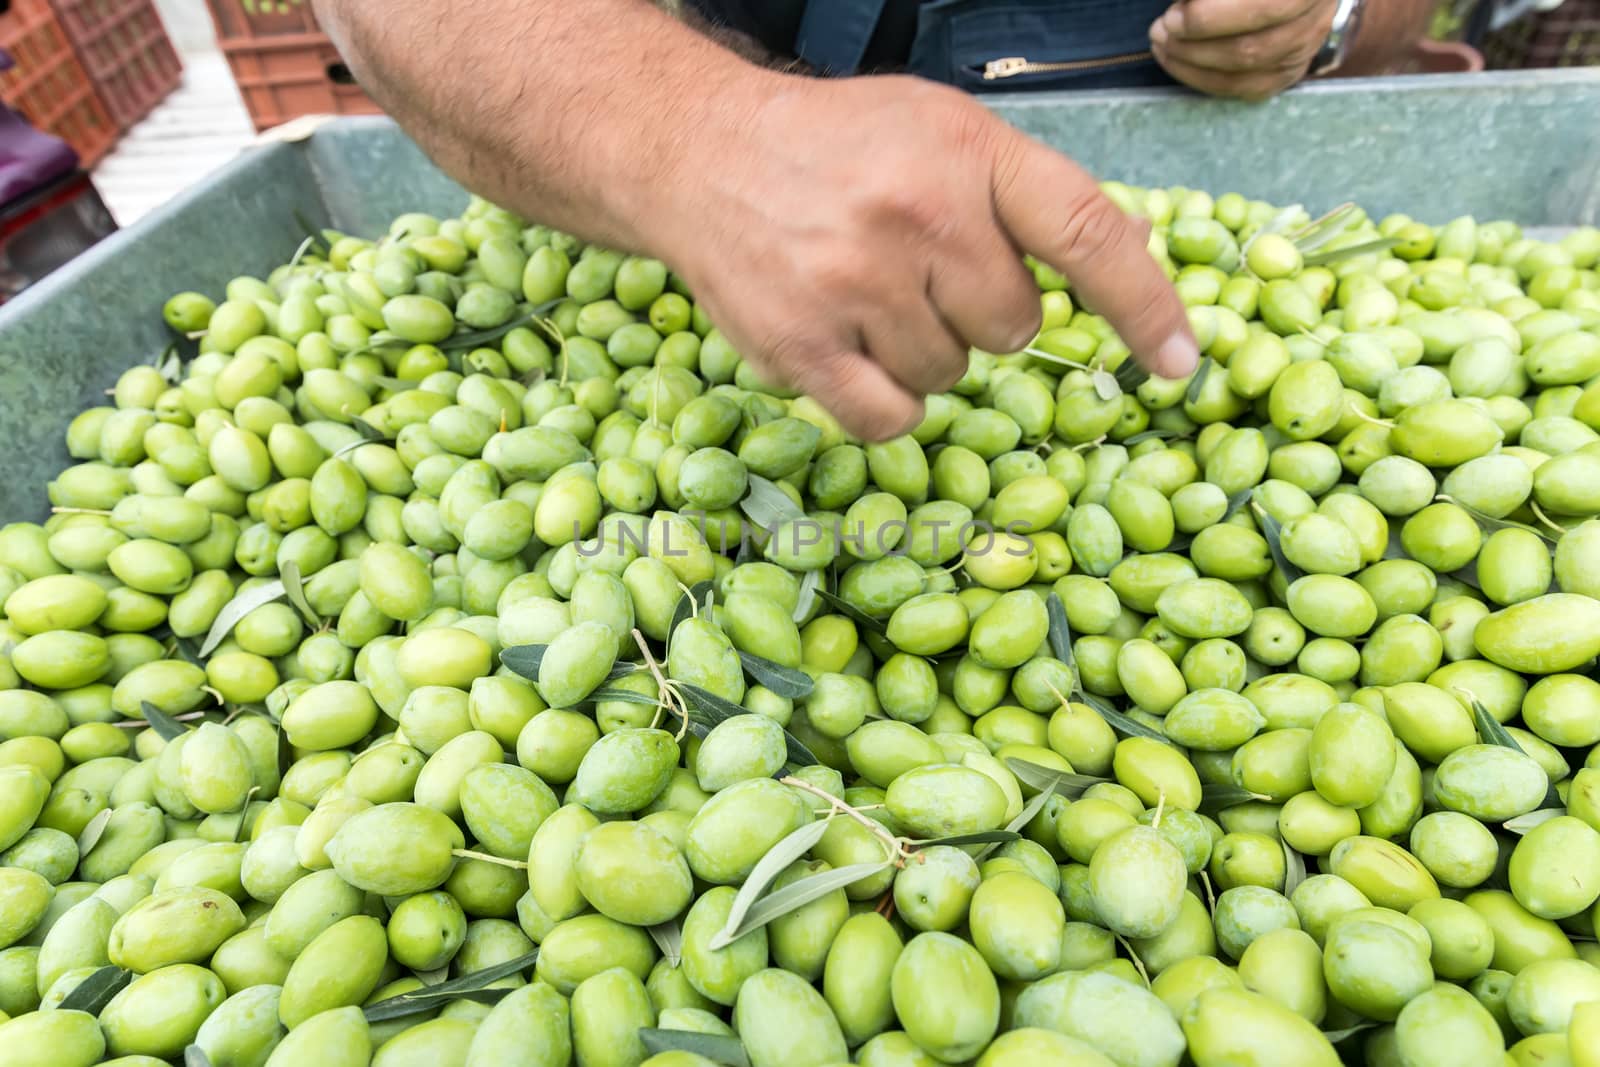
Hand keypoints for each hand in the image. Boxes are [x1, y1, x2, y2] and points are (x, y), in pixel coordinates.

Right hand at [651, 74, 1197, 439]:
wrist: (698, 153)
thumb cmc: (836, 146)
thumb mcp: (942, 131)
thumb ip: (1026, 193)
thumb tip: (1130, 260)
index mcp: (968, 151)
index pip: (1087, 232)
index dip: (1146, 305)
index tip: (1181, 362)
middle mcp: (917, 214)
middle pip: (1012, 327)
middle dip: (979, 312)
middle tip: (919, 269)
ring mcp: (856, 283)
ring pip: (949, 375)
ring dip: (923, 351)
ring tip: (867, 292)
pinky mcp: (801, 346)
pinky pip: (892, 418)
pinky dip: (886, 400)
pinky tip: (850, 347)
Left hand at [1150, 0, 1338, 100]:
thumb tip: (1180, 6)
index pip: (1261, 9)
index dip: (1207, 20)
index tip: (1172, 18)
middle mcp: (1318, 15)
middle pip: (1251, 48)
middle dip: (1193, 46)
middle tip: (1159, 32)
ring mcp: (1309, 45)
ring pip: (1249, 71)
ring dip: (1195, 66)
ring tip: (1164, 47)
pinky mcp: (1294, 67)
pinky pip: (1252, 88)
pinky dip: (1211, 80)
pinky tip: (1182, 65)